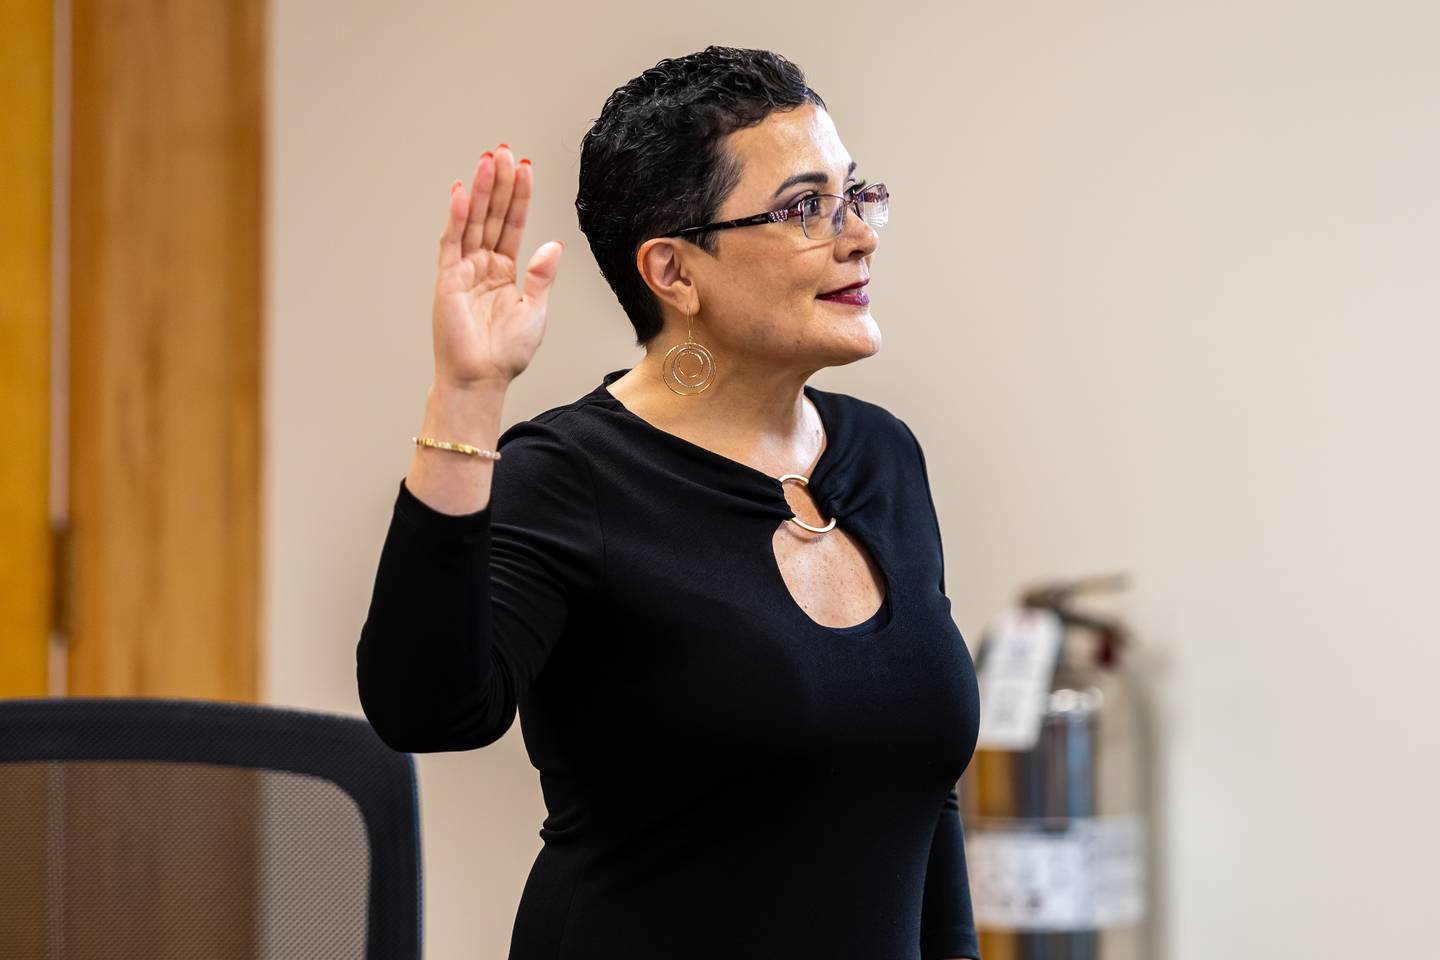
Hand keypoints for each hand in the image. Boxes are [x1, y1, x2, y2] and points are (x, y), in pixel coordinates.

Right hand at [432, 145, 564, 389]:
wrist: (482, 378)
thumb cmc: (507, 353)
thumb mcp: (535, 309)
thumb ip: (541, 275)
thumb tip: (553, 244)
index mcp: (505, 271)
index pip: (512, 224)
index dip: (519, 196)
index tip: (524, 167)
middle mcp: (483, 265)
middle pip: (492, 215)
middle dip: (499, 183)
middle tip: (504, 151)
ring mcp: (464, 270)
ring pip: (473, 221)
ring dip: (481, 190)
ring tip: (488, 159)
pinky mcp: (447, 280)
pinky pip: (452, 242)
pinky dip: (457, 217)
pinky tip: (463, 192)